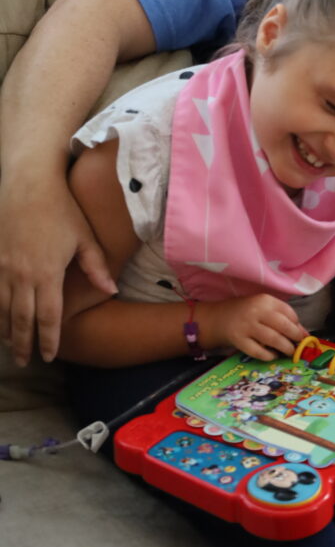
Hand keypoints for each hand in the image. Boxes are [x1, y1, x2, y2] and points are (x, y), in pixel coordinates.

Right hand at [0, 179, 115, 366]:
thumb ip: (96, 266)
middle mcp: (21, 275)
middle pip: (21, 320)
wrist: (28, 184)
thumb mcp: (84, 237)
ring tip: (12, 347)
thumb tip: (111, 290)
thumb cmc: (62, 208)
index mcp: (47, 273)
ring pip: (2, 310)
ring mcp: (3, 268)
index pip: (48, 317)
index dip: (49, 339)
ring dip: (7, 331)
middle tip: (26, 361)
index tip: (50, 356)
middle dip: (24, 344)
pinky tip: (0, 320)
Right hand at [202, 294, 307, 360]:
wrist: (218, 318)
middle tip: (299, 345)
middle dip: (295, 337)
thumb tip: (304, 333)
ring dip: (285, 348)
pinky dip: (269, 356)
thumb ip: (282, 317)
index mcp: (265, 300)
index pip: (288, 312)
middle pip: (283, 326)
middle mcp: (256, 311)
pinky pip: (259, 352)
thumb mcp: (264, 308)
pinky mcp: (239, 340)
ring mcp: (247, 326)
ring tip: (289, 352)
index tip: (303, 334)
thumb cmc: (247, 312)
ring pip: (273, 339)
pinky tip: (272, 355)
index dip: (298, 325)